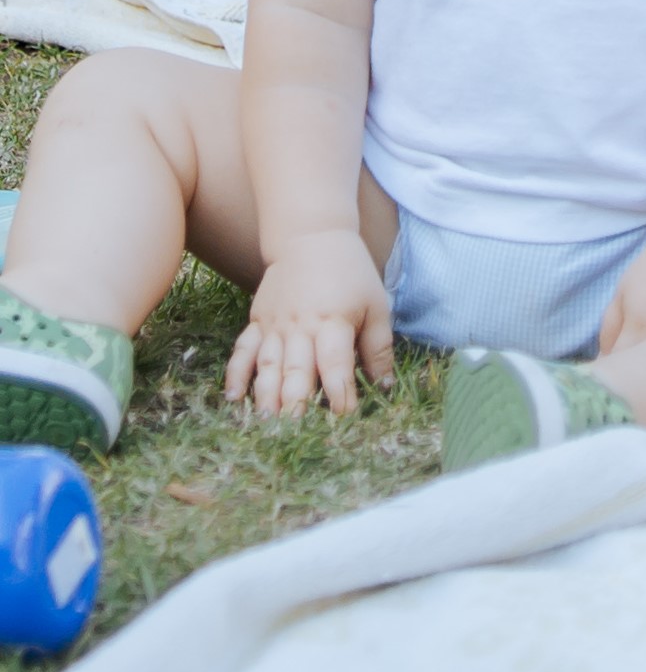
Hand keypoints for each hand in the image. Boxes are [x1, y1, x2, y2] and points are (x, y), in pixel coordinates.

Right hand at [227, 232, 393, 418]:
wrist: (312, 238)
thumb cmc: (351, 273)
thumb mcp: (376, 304)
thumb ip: (378, 346)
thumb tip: (385, 385)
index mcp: (334, 322)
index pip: (336, 365)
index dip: (340, 393)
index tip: (344, 418)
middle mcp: (301, 327)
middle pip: (296, 371)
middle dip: (296, 404)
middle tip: (295, 434)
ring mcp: (275, 326)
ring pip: (267, 367)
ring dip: (265, 397)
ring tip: (265, 425)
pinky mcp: (257, 322)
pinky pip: (243, 351)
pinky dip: (235, 374)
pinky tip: (233, 398)